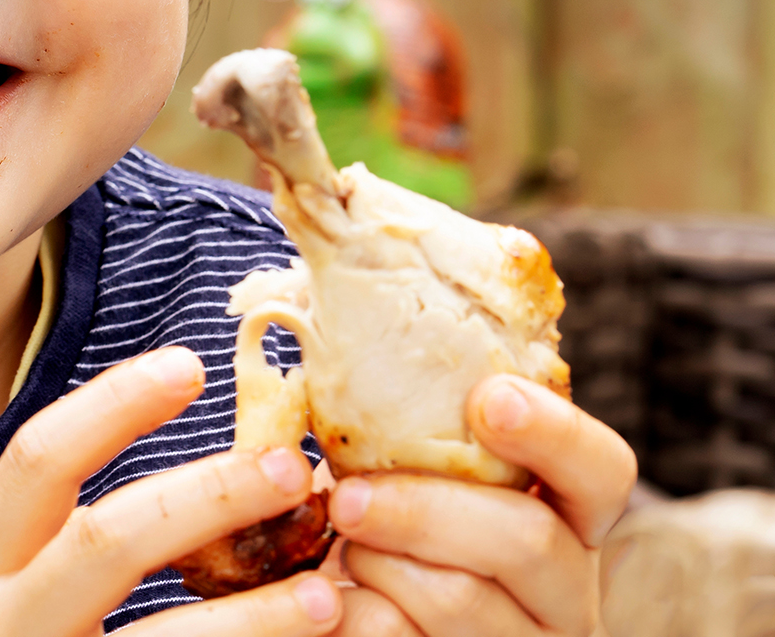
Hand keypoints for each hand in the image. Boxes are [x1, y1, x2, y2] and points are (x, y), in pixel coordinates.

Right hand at [0, 347, 343, 635]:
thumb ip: (38, 555)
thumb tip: (171, 494)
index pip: (39, 464)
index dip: (113, 407)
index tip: (188, 366)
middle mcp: (3, 628)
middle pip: (105, 542)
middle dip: (205, 498)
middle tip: (288, 469)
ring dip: (249, 622)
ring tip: (325, 599)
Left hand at [325, 375, 636, 635]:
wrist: (367, 619)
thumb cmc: (389, 528)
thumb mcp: (420, 475)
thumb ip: (415, 425)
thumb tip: (344, 323)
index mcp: (568, 518)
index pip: (602, 469)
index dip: (554, 432)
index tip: (488, 400)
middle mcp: (568, 591)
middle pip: (526, 541)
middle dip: (423, 510)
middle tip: (349, 498)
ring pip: (460, 601)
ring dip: (378, 563)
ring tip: (340, 546)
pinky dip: (353, 614)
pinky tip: (329, 598)